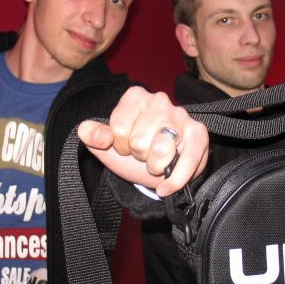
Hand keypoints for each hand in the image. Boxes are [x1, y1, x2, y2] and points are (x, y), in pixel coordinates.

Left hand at [78, 86, 208, 195]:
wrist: (158, 171)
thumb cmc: (133, 153)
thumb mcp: (108, 147)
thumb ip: (93, 136)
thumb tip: (85, 130)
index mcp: (135, 97)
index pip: (119, 128)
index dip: (120, 145)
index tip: (126, 146)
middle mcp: (159, 100)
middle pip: (139, 141)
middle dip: (139, 156)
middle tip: (144, 154)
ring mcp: (181, 115)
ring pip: (161, 150)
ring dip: (156, 166)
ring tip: (157, 162)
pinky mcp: (199, 132)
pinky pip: (187, 160)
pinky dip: (174, 180)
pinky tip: (166, 186)